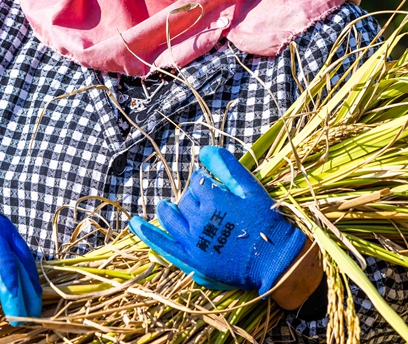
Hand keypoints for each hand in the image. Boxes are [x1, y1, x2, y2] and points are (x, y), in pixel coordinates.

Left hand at [129, 146, 305, 295]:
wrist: (273, 258)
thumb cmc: (264, 220)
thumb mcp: (250, 188)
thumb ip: (226, 166)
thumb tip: (204, 148)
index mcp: (214, 199)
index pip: (197, 183)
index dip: (205, 182)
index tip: (214, 187)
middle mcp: (199, 219)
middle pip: (185, 200)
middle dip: (193, 197)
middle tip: (208, 203)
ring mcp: (192, 241)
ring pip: (171, 218)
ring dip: (167, 209)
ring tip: (165, 205)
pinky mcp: (191, 259)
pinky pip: (163, 245)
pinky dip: (147, 234)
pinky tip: (134, 224)